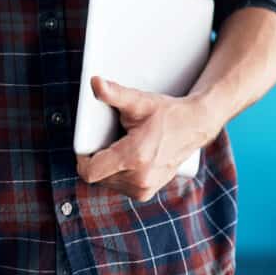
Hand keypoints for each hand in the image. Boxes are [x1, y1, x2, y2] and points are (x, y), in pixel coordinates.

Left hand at [75, 76, 214, 201]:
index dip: (82, 158)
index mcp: (134, 158)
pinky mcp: (147, 192)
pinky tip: (126, 157)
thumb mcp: (139, 101)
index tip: (85, 144)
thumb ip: (115, 93)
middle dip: (95, 159)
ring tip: (119, 146)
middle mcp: (139, 179)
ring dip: (106, 167)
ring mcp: (145, 189)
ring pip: (108, 182)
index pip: (91, 171)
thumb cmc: (167, 114)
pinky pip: (120, 186)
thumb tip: (95, 82)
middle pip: (97, 176)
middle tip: (106, 139)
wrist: (194, 126)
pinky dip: (117, 173)